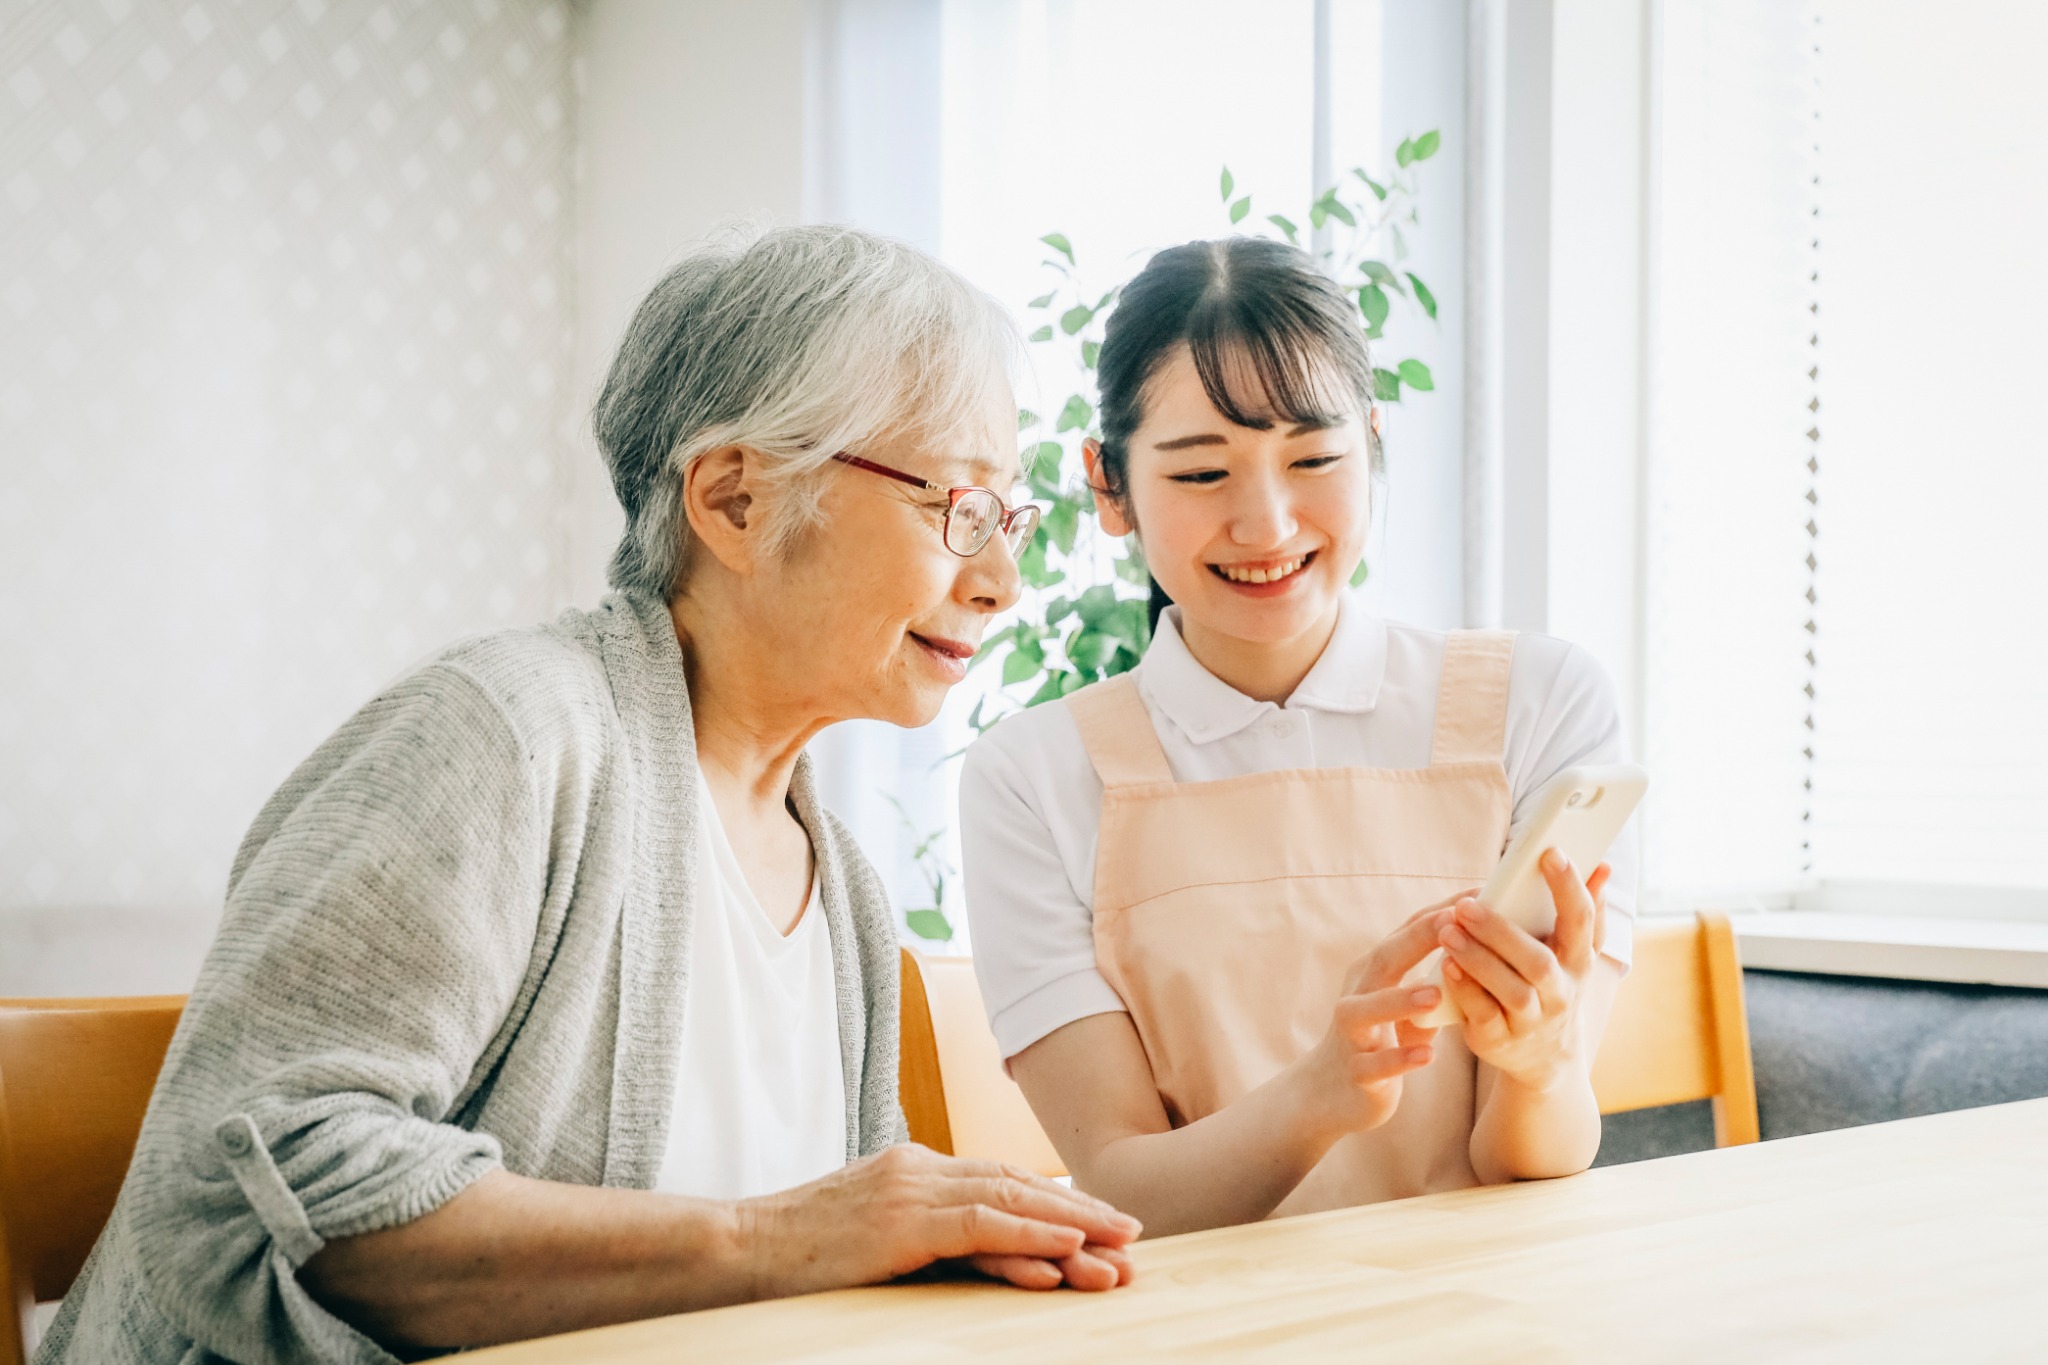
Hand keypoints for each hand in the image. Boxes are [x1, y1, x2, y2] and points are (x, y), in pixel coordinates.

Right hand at [739, 1144, 1140, 1296]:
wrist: (734, 1247)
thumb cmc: (795, 1253)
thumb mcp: (867, 1234)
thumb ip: (920, 1234)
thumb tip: (973, 1253)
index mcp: (913, 1167)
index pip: (999, 1178)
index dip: (1053, 1200)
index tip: (1100, 1223)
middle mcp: (918, 1168)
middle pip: (1017, 1184)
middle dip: (1079, 1210)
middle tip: (1132, 1233)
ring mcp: (909, 1190)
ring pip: (1009, 1200)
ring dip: (1071, 1225)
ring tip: (1119, 1244)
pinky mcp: (900, 1223)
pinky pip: (979, 1226)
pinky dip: (1028, 1235)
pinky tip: (1066, 1248)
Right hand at [1298, 900, 1458, 1139]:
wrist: (1330, 1092)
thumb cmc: (1379, 1037)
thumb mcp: (1403, 1002)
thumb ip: (1434, 977)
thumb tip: (1483, 948)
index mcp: (1374, 972)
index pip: (1406, 933)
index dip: (1440, 912)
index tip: (1478, 892)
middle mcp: (1357, 994)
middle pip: (1384, 959)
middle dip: (1418, 939)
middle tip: (1454, 922)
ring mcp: (1351, 1034)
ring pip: (1367, 1010)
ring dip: (1400, 999)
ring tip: (1435, 993)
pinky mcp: (1355, 1072)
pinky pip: (1375, 1065)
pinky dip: (1399, 1058)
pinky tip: (1427, 1055)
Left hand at [1439, 851, 1612, 1090]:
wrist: (1544, 1058)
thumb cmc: (1553, 987)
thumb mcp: (1573, 954)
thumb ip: (1585, 910)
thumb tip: (1601, 866)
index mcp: (1578, 963)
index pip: (1581, 921)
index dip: (1569, 888)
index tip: (1550, 854)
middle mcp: (1560, 993)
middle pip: (1538, 962)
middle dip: (1501, 933)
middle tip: (1466, 905)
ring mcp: (1531, 1020)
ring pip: (1509, 991)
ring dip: (1477, 960)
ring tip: (1447, 931)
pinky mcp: (1499, 1039)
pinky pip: (1483, 1015)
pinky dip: (1465, 990)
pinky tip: (1446, 966)